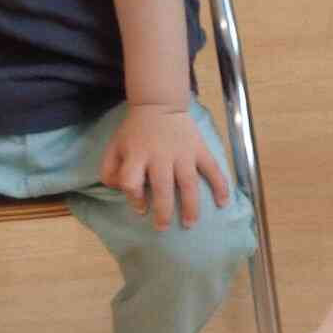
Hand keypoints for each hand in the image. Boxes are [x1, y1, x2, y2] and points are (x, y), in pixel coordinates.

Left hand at [102, 103, 229, 228]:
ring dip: (190, 207)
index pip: (131, 182)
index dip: (134, 198)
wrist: (158, 105)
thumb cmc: (135, 132)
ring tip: (190, 224)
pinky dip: (220, 186)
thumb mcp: (114, 147)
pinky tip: (223, 203)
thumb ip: (110, 170)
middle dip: (163, 211)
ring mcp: (183, 153)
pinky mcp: (199, 149)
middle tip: (162, 227)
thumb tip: (119, 190)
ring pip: (189, 184)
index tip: (140, 208)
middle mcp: (160, 156)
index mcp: (137, 155)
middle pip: (162, 188)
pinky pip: (212, 169)